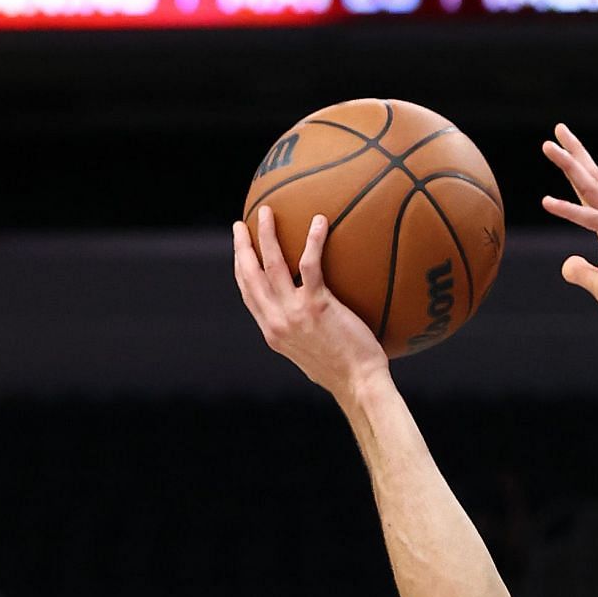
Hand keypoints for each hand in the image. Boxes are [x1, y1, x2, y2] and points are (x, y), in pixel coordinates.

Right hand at [232, 206, 387, 396]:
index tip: (239, 251)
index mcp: (273, 332)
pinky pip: (310, 265)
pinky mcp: (317, 306)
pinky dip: (313, 240)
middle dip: (242, 247)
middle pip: (250, 275)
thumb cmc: (345, 372)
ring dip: (268, 235)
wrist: (358, 384)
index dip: (240, 269)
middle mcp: (276, 321)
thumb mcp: (310, 354)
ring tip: (267, 212)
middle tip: (242, 225)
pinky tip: (319, 222)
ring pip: (272, 264)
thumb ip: (302, 333)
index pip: (248, 294)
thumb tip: (310, 319)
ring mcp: (294, 313)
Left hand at [540, 124, 597, 334]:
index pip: (590, 191)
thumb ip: (581, 271)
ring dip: (569, 166)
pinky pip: (592, 220)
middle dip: (574, 153)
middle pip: (592, 179)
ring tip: (548, 146)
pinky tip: (547, 202)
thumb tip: (566, 263)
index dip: (575, 167)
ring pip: (591, 189)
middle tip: (557, 129)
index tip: (560, 145)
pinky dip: (569, 210)